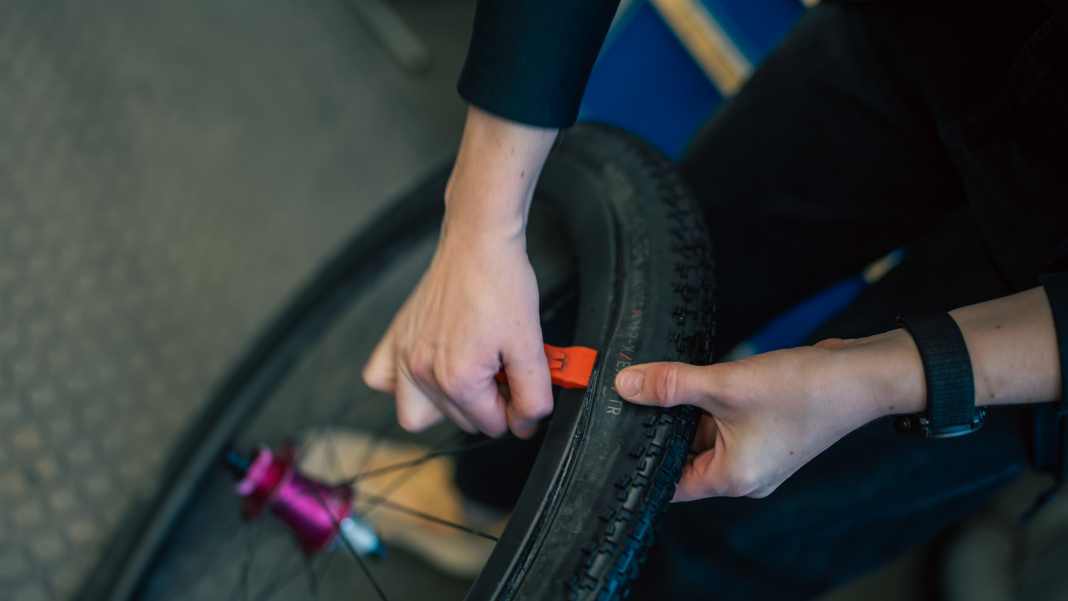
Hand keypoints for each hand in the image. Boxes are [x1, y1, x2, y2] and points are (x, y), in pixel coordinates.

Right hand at [363, 221, 551, 438]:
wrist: (478, 242)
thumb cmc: (502, 285)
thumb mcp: (530, 344)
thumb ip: (533, 394)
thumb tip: (525, 425)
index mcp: (459, 380)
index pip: (493, 425)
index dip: (517, 409)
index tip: (522, 385)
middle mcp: (423, 372)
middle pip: (461, 421)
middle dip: (488, 404)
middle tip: (503, 371)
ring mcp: (404, 356)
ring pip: (418, 413)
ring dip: (448, 404)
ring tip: (470, 376)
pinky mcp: (396, 337)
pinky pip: (381, 380)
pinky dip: (401, 384)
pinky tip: (429, 368)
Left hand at [614, 332, 922, 500]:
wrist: (859, 376)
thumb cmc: (802, 390)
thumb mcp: (725, 384)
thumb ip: (671, 385)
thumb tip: (626, 384)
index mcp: (732, 478)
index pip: (669, 484)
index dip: (641, 462)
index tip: (617, 435)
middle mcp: (743, 474)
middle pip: (684, 457)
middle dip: (662, 428)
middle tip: (634, 398)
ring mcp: (756, 453)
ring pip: (702, 436)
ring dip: (686, 412)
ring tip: (665, 384)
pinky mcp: (764, 430)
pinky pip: (723, 423)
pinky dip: (709, 404)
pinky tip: (698, 380)